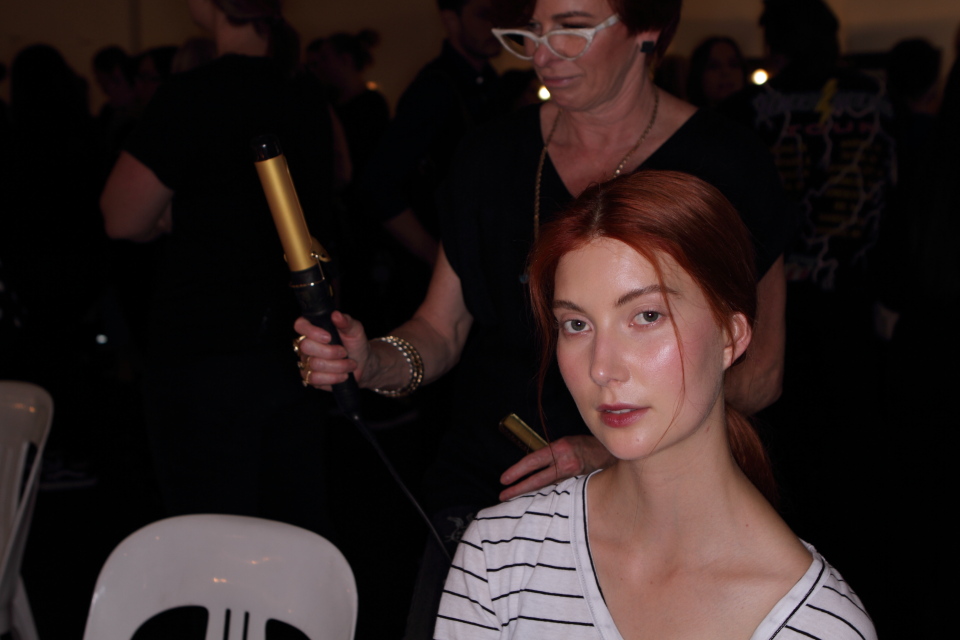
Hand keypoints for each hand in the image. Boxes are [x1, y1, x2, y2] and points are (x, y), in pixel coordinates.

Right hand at [294, 312, 369, 389]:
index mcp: (314, 328)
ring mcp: (306, 361)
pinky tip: (343, 375)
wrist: (362, 365)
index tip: (329, 337)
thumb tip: (336, 315)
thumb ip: (346, 322)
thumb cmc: (356, 344)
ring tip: (349, 364)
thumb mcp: (355, 331)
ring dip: (337, 366)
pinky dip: (333, 377)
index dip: (312, 331)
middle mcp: (307, 344)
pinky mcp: (310, 377)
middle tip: (344, 352)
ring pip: (313, 364)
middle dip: (330, 352)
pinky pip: (314, 378)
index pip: (300, 325)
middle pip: (306, 346)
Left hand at [498, 435, 615, 501]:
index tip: (504, 479)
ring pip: (547, 489)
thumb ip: (553, 454)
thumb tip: (534, 465)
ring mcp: (574, 477)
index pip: (533, 460)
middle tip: (503, 495)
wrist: (615, 455)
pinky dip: (547, 498)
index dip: (517, 471)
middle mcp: (566, 463)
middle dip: (518, 488)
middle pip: (537, 480)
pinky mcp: (580, 487)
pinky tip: (537, 505)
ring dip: (531, 495)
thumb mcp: (569, 443)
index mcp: (560, 448)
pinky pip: (560, 494)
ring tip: (515, 502)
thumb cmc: (590, 447)